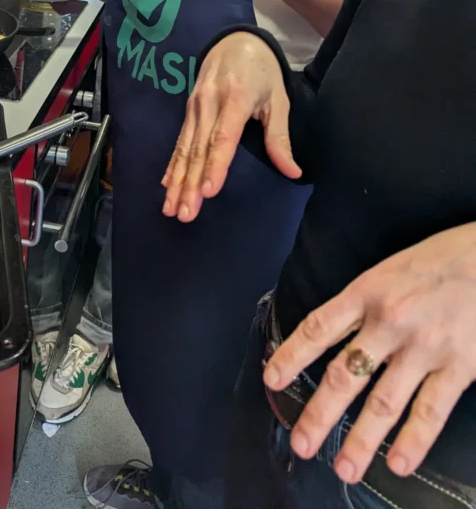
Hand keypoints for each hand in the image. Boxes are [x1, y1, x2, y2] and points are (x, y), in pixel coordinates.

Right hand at [162, 32, 300, 221]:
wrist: (235, 40)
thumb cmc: (262, 72)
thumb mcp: (278, 99)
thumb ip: (279, 137)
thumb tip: (293, 172)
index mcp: (235, 99)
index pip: (223, 138)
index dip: (215, 166)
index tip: (208, 192)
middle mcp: (209, 104)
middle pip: (198, 149)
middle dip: (190, 185)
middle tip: (185, 214)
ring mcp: (195, 106)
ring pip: (184, 149)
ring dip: (177, 181)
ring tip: (172, 208)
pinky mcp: (188, 109)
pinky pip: (179, 141)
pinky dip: (172, 165)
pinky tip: (166, 186)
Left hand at [265, 222, 475, 483]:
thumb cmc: (439, 259)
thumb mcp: (390, 270)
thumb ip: (363, 303)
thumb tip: (335, 337)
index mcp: (366, 291)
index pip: (318, 328)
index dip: (291, 356)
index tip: (271, 381)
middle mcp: (388, 321)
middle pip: (344, 375)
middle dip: (319, 414)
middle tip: (300, 445)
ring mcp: (423, 347)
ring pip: (383, 402)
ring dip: (361, 440)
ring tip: (343, 470)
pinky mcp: (459, 366)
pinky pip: (430, 411)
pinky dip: (413, 441)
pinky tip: (398, 464)